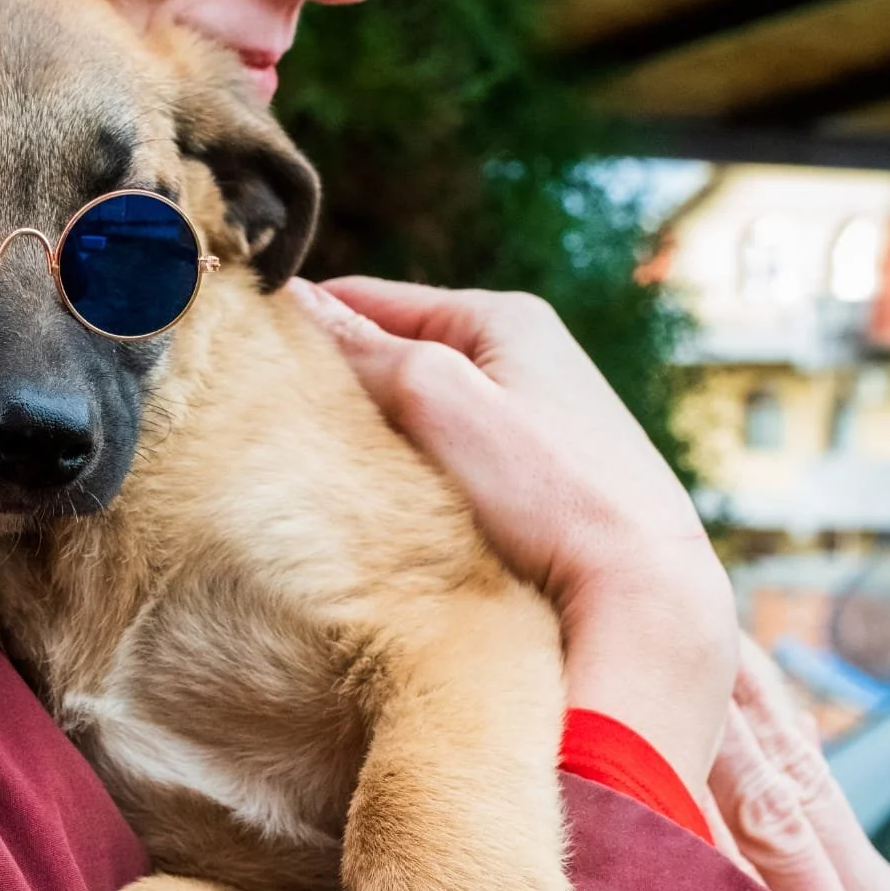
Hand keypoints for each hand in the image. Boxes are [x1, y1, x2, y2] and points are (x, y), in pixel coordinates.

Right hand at [292, 275, 734, 797]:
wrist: (643, 590)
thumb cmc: (550, 492)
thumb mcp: (439, 401)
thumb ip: (368, 350)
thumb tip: (294, 305)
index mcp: (505, 318)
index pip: (372, 299)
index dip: (307, 323)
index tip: (246, 354)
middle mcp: (527, 357)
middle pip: (398, 354)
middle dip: (339, 381)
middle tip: (273, 415)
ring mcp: (536, 420)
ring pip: (423, 412)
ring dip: (374, 433)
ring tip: (321, 463)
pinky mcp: (542, 479)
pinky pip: (451, 457)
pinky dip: (411, 470)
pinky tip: (386, 502)